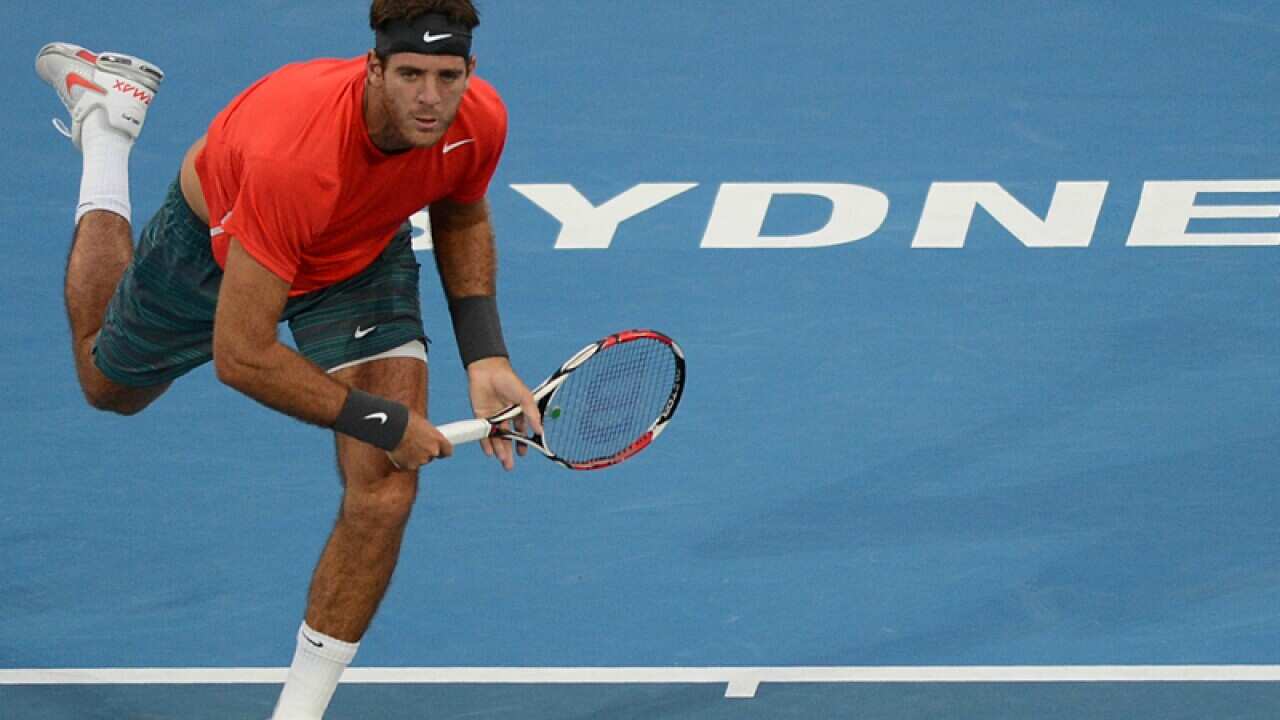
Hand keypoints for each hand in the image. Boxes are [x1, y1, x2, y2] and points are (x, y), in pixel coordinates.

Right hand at [386, 413, 452, 470]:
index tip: (439, 451)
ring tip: (404, 445)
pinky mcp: (409, 466)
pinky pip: (407, 464)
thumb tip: (426, 438)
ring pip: (419, 461)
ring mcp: (421, 460)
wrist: (392, 427)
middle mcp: (432, 451)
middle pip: (431, 456)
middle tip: (415, 444)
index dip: (442, 451)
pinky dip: (403, 460)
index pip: (447, 451)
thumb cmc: (406, 420)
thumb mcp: (422, 424)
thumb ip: (427, 435)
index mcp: (438, 440)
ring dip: (413, 456)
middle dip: (425, 452)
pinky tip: (398, 451)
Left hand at [467, 356, 542, 470]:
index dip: (522, 442)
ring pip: (496, 437)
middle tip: (510, 465)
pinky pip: (483, 432)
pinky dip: (485, 443)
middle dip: (509, 451)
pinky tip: (489, 452)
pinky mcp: (480, 415)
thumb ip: (532, 415)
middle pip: (507, 438)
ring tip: (503, 461)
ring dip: (499, 449)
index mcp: (518, 411)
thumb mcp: (525, 397)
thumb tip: (540, 431)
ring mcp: (492, 416)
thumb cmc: (509, 380)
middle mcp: (505, 416)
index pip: (521, 431)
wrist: (488, 370)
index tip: (523, 453)